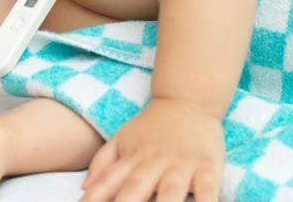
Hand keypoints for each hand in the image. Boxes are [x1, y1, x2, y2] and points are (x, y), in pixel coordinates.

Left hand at [81, 98, 223, 201]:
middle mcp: (153, 163)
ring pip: (171, 191)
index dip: (95, 197)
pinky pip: (208, 189)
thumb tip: (84, 188)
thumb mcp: (121, 139)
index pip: (108, 181)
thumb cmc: (151, 127)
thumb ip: (102, 163)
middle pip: (135, 188)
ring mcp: (180, 165)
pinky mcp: (207, 166)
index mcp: (131, 158)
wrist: (187, 100)